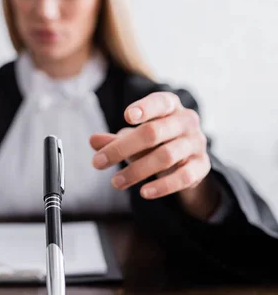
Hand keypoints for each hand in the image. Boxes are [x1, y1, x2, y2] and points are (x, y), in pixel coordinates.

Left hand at [90, 92, 218, 217]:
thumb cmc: (157, 142)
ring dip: (137, 171)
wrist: (187, 162)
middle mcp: (187, 121)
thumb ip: (115, 140)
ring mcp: (197, 143)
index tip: (126, 117)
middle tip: (98, 162)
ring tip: (115, 182)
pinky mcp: (202, 166)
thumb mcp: (134, 139)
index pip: (160, 102)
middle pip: (155, 132)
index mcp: (171, 106)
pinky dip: (162, 186)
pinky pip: (184, 177)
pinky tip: (144, 193)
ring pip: (166, 156)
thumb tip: (93, 141)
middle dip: (123, 148)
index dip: (145, 108)